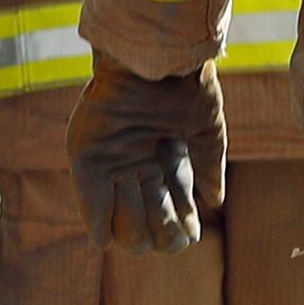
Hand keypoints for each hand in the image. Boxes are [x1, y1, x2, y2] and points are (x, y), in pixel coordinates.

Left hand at [67, 66, 224, 255]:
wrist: (157, 62)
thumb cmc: (186, 89)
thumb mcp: (207, 131)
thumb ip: (209, 166)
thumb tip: (215, 202)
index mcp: (168, 161)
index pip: (174, 207)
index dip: (182, 227)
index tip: (190, 235)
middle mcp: (140, 166)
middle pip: (148, 219)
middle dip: (161, 235)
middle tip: (170, 239)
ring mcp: (114, 164)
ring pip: (121, 216)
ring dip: (135, 234)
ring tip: (148, 238)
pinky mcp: (88, 159)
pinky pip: (90, 200)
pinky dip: (96, 222)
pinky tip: (104, 242)